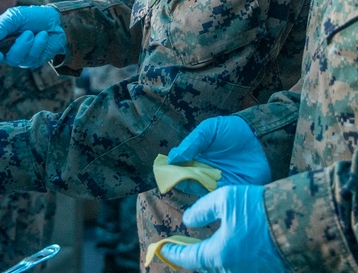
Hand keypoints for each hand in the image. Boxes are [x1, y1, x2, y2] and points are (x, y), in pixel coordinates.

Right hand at [0, 6, 65, 70]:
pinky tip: (42, 36)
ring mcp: (15, 56)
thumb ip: (0, 27)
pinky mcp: (29, 61)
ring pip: (13, 58)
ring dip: (24, 44)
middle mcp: (1, 48)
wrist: (56, 22)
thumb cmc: (32, 16)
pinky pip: (30, 58)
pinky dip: (37, 45)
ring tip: (32, 32)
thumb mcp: (14, 16)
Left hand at [160, 185, 285, 272]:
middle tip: (183, 246)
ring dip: (213, 257)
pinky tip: (230, 245)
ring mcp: (252, 272)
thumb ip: (202, 211)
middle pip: (207, 265)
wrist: (301, 220)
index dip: (175, 253)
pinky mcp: (268, 270)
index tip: (164, 248)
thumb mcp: (224, 199)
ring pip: (225, 266)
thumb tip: (188, 221)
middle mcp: (234, 269)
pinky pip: (242, 266)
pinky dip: (231, 257)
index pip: (189, 258)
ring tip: (203, 245)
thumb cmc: (259, 208)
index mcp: (219, 254)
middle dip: (194, 256)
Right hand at [167, 116, 271, 195]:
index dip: (171, 173)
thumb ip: (191, 144)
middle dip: (184, 182)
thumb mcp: (207, 130)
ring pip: (203, 192)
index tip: (168, 172)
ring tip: (201, 178)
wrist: (257, 134)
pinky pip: (222, 196)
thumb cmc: (229, 130)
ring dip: (200, 188)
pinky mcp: (235, 188)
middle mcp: (205, 173)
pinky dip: (216, 195)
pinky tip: (214, 186)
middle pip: (188, 183)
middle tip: (185, 176)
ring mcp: (219, 182)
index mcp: (195, 160)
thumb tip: (172, 159)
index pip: (178, 171)